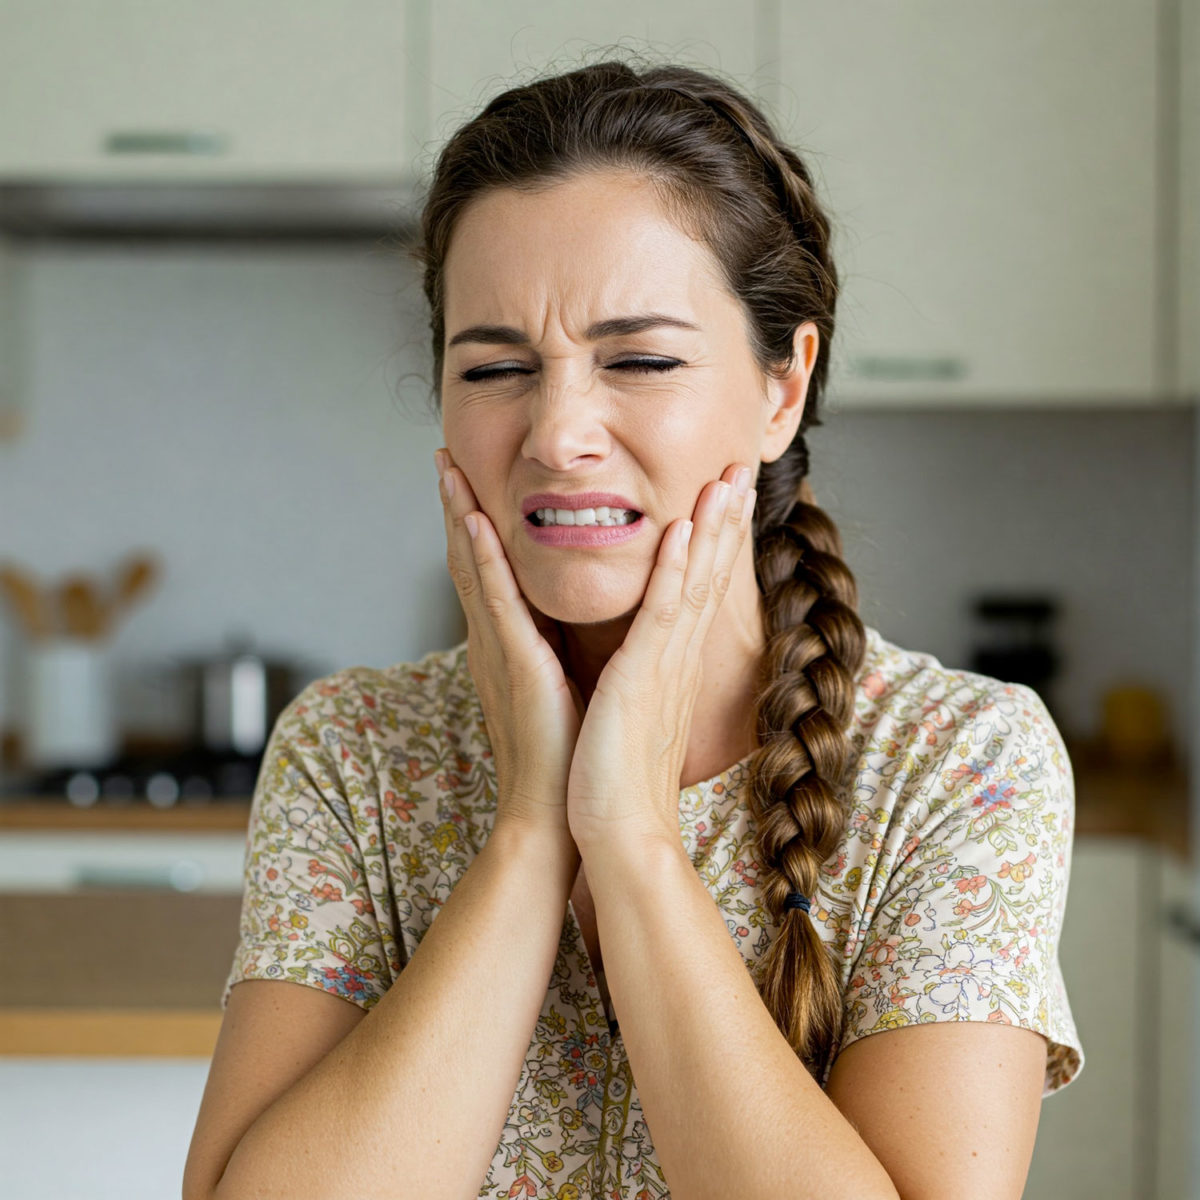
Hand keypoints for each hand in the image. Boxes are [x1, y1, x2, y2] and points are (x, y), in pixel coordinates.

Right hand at [435, 448, 584, 836]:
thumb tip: (562, 630)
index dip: (476, 526)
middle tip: (444, 455)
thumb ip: (553, 655)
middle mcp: (494, 644)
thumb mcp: (561, 689)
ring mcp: (499, 653)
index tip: (469, 482)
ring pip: (474, 569)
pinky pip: (496, 602)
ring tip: (447, 467)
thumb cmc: (567, 757)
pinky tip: (472, 520)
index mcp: (510, 648)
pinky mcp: (515, 666)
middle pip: (470, 560)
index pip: (488, 574)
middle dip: (455, 505)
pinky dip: (482, 559)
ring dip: (459, 515)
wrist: (558, 816)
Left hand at [565, 463, 756, 849]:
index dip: (713, 543)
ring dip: (713, 527)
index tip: (723, 501)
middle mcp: (677, 659)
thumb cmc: (617, 780)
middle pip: (707, 576)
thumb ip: (638, 682)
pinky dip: (677, 568)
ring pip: (694, 581)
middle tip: (742, 471)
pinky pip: (664, 612)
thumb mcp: (631, 715)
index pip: (695, 590)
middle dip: (726, 521)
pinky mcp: (645, 678)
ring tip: (730, 479)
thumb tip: (633, 665)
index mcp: (669, 666)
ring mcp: (665, 666)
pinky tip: (686, 528)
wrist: (619, 832)